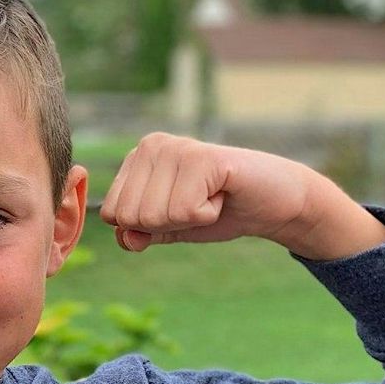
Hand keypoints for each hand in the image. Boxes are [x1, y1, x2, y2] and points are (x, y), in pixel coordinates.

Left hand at [98, 133, 314, 250]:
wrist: (274, 202)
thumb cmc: (220, 211)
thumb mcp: (171, 228)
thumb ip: (141, 233)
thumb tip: (125, 238)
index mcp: (136, 158)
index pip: (110, 214)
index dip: (148, 226)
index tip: (180, 208)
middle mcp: (151, 145)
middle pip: (130, 217)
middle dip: (167, 224)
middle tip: (198, 203)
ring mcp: (176, 148)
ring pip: (155, 217)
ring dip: (189, 219)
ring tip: (210, 196)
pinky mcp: (201, 158)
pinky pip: (184, 211)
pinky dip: (208, 214)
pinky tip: (222, 194)